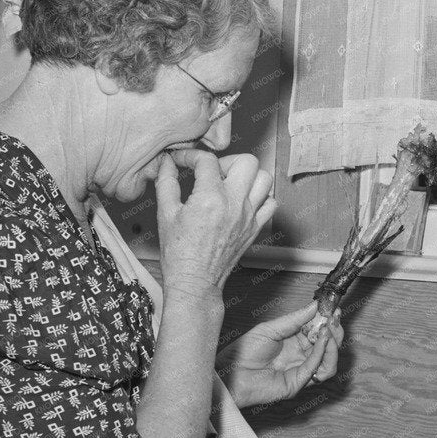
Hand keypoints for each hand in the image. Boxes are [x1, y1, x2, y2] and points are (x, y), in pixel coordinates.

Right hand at [155, 149, 274, 302]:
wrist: (195, 281)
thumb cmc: (179, 253)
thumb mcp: (166, 214)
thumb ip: (166, 183)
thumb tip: (167, 163)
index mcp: (210, 198)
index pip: (207, 160)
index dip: (191, 156)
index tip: (183, 162)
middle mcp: (235, 204)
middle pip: (247, 161)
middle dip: (227, 160)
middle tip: (213, 171)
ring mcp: (249, 215)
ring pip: (264, 178)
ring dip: (247, 175)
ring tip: (229, 183)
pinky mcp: (255, 227)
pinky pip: (270, 202)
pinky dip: (260, 196)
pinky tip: (243, 200)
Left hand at [221, 302, 343, 408]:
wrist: (231, 372)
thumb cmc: (244, 351)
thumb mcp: (271, 328)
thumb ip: (295, 319)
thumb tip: (315, 306)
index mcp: (295, 342)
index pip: (319, 331)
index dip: (327, 321)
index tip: (333, 309)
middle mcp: (300, 356)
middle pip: (328, 346)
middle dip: (335, 331)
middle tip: (335, 318)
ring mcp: (301, 370)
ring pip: (328, 361)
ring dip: (332, 345)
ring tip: (329, 330)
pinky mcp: (298, 382)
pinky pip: (317, 369)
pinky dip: (322, 353)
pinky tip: (321, 340)